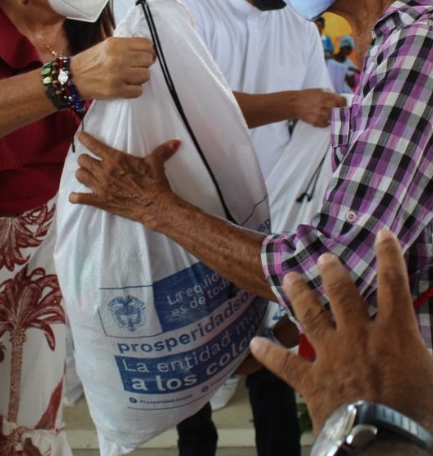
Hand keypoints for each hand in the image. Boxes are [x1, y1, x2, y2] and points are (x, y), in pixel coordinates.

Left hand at [68, 131, 180, 226]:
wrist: (155, 205)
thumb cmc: (154, 182)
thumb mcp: (156, 163)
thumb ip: (162, 150)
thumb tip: (174, 142)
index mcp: (115, 159)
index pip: (94, 145)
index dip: (84, 139)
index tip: (80, 136)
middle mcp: (104, 170)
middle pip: (83, 160)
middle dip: (85, 159)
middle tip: (90, 161)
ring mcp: (100, 186)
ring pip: (80, 175)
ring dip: (82, 174)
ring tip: (86, 175)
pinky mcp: (100, 200)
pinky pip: (81, 198)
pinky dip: (76, 197)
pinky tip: (75, 196)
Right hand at [69, 37, 155, 100]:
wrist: (71, 79)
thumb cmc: (88, 62)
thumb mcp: (105, 46)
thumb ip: (125, 46)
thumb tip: (147, 51)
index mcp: (116, 44)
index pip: (146, 45)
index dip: (148, 51)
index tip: (143, 56)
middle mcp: (118, 57)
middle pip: (148, 60)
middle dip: (144, 64)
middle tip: (135, 68)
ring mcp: (118, 74)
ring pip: (146, 75)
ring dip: (139, 78)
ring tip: (129, 78)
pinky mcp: (116, 90)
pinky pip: (138, 91)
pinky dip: (134, 90)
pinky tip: (125, 87)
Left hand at [250, 230, 432, 432]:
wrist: (385, 438)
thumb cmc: (418, 411)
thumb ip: (423, 355)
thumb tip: (422, 351)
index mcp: (394, 333)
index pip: (395, 285)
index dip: (390, 256)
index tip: (383, 234)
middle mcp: (359, 336)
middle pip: (342, 293)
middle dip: (332, 271)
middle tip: (323, 257)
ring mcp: (331, 355)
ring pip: (309, 316)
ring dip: (299, 295)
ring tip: (289, 277)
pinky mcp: (311, 379)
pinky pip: (285, 363)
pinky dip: (268, 353)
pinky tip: (255, 344)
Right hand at [293, 89, 346, 127]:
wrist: (294, 103)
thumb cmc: (306, 95)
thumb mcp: (320, 90)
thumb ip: (330, 95)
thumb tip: (337, 98)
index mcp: (331, 97)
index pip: (344, 102)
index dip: (342, 103)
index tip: (340, 105)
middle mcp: (329, 107)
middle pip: (340, 112)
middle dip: (337, 111)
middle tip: (332, 111)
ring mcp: (324, 116)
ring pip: (333, 119)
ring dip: (330, 117)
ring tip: (322, 114)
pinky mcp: (318, 123)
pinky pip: (326, 124)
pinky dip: (323, 122)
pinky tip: (318, 118)